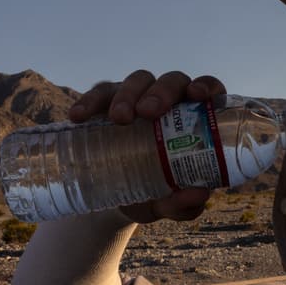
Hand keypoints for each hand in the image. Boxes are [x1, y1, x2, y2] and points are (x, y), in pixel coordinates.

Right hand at [68, 71, 226, 223]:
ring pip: (138, 81)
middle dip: (161, 92)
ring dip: (128, 94)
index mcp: (193, 119)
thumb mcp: (166, 203)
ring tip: (118, 118)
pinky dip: (89, 101)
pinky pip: (100, 93)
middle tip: (148, 112)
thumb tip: (199, 194)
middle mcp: (168, 102)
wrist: (116, 201)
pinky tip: (79, 116)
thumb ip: (184, 204)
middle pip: (171, 81)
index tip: (197, 95)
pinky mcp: (107, 103)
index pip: (207, 90)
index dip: (205, 85)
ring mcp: (137, 99)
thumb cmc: (154, 192)